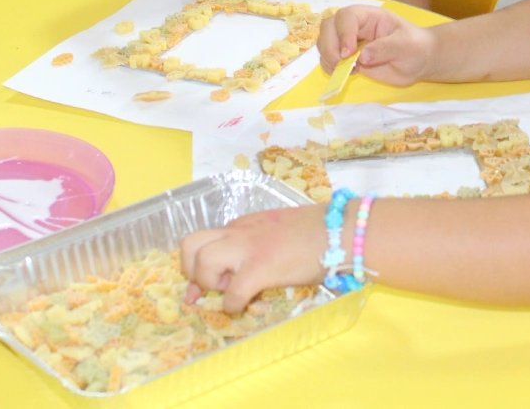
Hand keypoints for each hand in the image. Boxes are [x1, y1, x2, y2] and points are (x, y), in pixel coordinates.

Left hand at [179, 206, 326, 313]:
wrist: (339, 229)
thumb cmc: (317, 231)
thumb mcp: (277, 230)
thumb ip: (255, 244)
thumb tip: (240, 269)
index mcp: (243, 224)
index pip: (204, 239)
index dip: (197, 263)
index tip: (200, 284)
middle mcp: (239, 232)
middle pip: (190, 244)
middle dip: (191, 269)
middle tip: (208, 285)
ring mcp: (248, 249)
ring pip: (203, 262)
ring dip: (210, 282)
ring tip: (230, 289)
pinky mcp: (261, 267)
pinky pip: (232, 292)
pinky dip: (232, 304)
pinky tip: (243, 305)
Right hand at [318, 5, 435, 85]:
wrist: (419, 61)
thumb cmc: (415, 47)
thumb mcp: (405, 45)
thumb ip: (385, 48)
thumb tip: (362, 57)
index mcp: (368, 16)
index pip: (346, 17)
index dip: (343, 33)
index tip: (348, 53)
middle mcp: (355, 26)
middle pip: (328, 27)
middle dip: (329, 46)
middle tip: (341, 64)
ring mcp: (348, 42)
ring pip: (324, 43)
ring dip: (327, 58)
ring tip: (345, 70)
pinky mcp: (347, 58)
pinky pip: (329, 60)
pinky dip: (330, 67)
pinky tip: (346, 73)